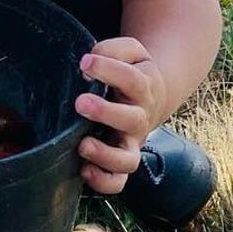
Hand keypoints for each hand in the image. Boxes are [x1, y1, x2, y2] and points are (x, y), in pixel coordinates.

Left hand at [74, 37, 166, 194]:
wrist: (152, 95)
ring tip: (82, 144)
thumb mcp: (131, 51)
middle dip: (105, 113)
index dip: (108, 69)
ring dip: (105, 155)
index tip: (85, 62)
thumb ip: (113, 50)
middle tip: (80, 102)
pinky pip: (117, 182)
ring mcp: (130, 143)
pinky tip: (83, 168)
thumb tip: (88, 62)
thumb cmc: (132, 70)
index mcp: (143, 88)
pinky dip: (103, 181)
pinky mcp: (119, 162)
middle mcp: (139, 118)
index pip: (131, 79)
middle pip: (131, 120)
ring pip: (128, 160)